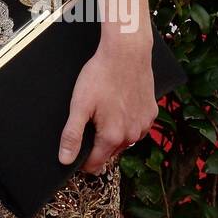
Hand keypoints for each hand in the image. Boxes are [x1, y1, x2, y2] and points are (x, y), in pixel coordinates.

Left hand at [59, 42, 157, 174]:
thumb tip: (66, 160)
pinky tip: (118, 106)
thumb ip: (72, 135)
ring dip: (113, 133)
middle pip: (109, 152)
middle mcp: (132, 135)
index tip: (75, 151)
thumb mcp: (79, 105)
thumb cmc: (101, 76)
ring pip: (124, 140)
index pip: (95, 164)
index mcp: (113, 136)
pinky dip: (127, 122)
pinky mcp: (151, 113)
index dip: (82, 161)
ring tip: (103, 112)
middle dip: (97, 144)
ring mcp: (144, 125)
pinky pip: (136, 126)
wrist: (126, 53)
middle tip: (88, 121)